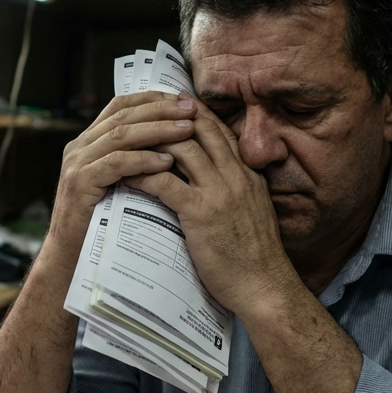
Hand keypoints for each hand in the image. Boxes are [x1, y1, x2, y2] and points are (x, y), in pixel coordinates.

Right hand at [46, 92, 197, 255]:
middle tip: (191, 109)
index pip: (121, 105)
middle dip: (161, 109)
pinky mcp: (80, 182)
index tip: (183, 99)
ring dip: (158, 130)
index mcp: (88, 142)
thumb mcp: (117, 183)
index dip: (152, 99)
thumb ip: (132, 160)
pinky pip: (116, 163)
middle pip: (123, 114)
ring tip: (187, 130)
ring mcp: (77, 163)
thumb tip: (171, 143)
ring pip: (121, 135)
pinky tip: (166, 161)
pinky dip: (143, 160)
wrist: (70, 257)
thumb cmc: (100, 223)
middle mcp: (79, 146)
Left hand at [125, 106, 299, 317]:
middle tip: (142, 114)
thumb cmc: (255, 257)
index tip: (170, 106)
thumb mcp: (253, 211)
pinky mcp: (201, 213)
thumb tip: (215, 180)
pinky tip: (126, 176)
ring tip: (128, 143)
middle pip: (199, 129)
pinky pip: (165, 183)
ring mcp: (219, 193)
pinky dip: (142, 175)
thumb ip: (237, 190)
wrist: (265, 286)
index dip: (193, 114)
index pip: (219, 130)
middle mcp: (236, 176)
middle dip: (169, 117)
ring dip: (152, 142)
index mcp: (247, 174)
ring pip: (181, 149)